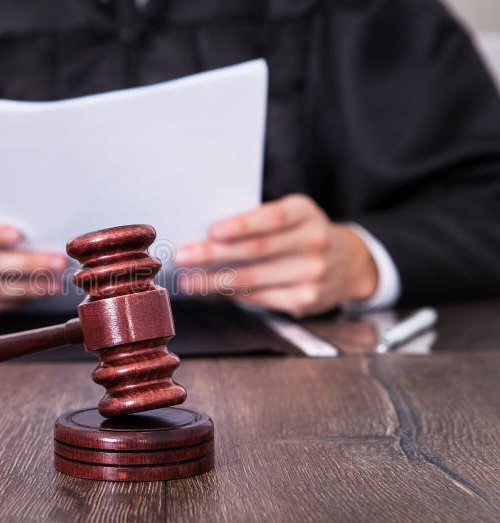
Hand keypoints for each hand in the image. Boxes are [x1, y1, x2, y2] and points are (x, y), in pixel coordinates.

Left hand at [174, 194, 377, 316]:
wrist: (349, 263)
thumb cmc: (302, 233)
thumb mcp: (291, 215)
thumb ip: (258, 220)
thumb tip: (207, 234)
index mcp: (305, 212)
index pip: (272, 218)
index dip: (242, 225)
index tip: (213, 231)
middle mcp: (313, 242)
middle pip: (256, 251)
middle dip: (213, 255)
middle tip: (182, 257)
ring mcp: (312, 274)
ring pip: (252, 279)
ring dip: (214, 280)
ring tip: (187, 280)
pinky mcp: (305, 300)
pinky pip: (259, 297)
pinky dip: (232, 293)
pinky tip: (212, 290)